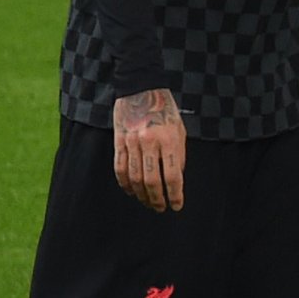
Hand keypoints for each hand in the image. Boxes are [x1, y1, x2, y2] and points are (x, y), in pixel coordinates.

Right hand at [111, 87, 185, 211]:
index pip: (172, 176)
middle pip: (152, 181)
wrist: (141, 89)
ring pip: (134, 178)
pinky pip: (120, 168)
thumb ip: (178, 156)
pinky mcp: (118, 142)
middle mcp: (149, 143)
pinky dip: (125, 183)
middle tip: (160, 208)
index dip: (175, 195)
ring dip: (141, 194)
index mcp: (169, 140)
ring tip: (147, 202)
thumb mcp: (180, 132)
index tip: (176, 205)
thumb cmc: (166, 112)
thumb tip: (175, 181)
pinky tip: (131, 191)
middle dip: (157, 199)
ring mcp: (132, 142)